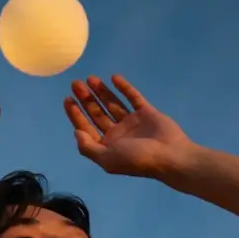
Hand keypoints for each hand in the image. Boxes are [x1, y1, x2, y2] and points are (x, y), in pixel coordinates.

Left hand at [64, 74, 198, 178]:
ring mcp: (132, 123)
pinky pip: (133, 97)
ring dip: (101, 92)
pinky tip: (114, 78)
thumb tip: (76, 132)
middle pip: (97, 114)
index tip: (68, 99)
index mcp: (107, 147)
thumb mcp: (107, 159)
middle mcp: (117, 134)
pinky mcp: (146, 113)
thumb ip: (88, 147)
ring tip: (90, 78)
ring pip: (113, 104)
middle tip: (76, 83)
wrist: (170, 156)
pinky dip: (124, 88)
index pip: (86, 128)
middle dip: (86, 99)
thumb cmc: (137, 159)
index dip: (75, 114)